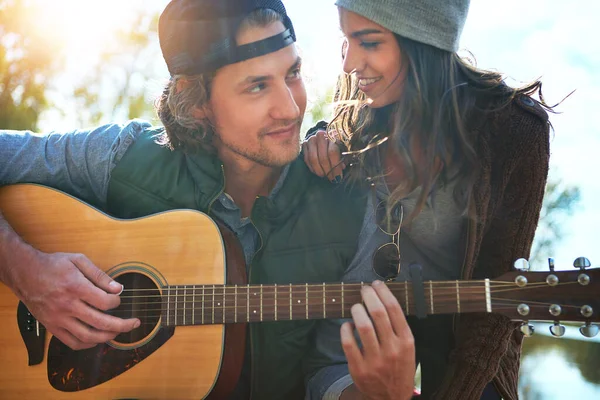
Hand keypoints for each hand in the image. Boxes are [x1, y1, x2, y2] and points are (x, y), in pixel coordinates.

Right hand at [9, 249, 139, 349]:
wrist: (25, 273)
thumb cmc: (53, 265)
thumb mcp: (78, 260)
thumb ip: (99, 275)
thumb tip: (118, 288)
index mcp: (76, 288)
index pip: (104, 302)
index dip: (117, 301)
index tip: (118, 298)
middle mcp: (68, 306)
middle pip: (101, 323)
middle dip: (122, 325)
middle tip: (134, 323)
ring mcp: (59, 319)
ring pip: (88, 336)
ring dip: (107, 337)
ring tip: (119, 332)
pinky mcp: (52, 327)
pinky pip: (72, 342)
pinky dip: (88, 345)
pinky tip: (97, 339)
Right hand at [302, 130, 344, 182]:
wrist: (325, 136)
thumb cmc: (337, 144)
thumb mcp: (344, 149)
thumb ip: (344, 158)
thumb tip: (341, 167)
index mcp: (333, 135)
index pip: (332, 153)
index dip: (335, 167)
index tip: (338, 177)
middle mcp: (320, 136)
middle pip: (322, 157)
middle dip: (328, 171)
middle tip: (332, 179)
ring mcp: (311, 139)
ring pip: (313, 159)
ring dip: (319, 171)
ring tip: (325, 176)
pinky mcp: (304, 144)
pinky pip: (306, 159)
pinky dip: (312, 168)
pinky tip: (318, 172)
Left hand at [341, 280, 414, 399]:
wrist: (391, 398)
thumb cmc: (399, 368)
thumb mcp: (408, 349)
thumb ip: (398, 328)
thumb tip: (382, 299)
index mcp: (406, 342)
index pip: (395, 309)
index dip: (384, 292)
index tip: (376, 284)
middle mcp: (392, 349)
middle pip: (378, 313)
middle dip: (369, 296)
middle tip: (364, 289)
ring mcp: (375, 360)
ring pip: (363, 326)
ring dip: (357, 310)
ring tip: (355, 306)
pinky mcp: (359, 368)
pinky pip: (348, 342)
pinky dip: (346, 329)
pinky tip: (347, 325)